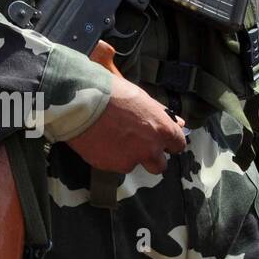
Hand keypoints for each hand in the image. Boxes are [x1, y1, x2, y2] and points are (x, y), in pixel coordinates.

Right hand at [66, 75, 186, 174]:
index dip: (167, 142)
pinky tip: (98, 140)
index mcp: (162, 130)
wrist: (79, 101)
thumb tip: (179, 123)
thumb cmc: (110, 93)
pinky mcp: (108, 166)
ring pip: (132, 164)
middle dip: (150, 157)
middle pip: (159, 165)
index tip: (158, 138)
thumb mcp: (141, 97)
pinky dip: (107, 155)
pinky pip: (112, 164)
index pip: (178, 145)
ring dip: (126, 155)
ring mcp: (129, 160)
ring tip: (110, 137)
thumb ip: (160, 114)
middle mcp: (149, 150)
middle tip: (135, 143)